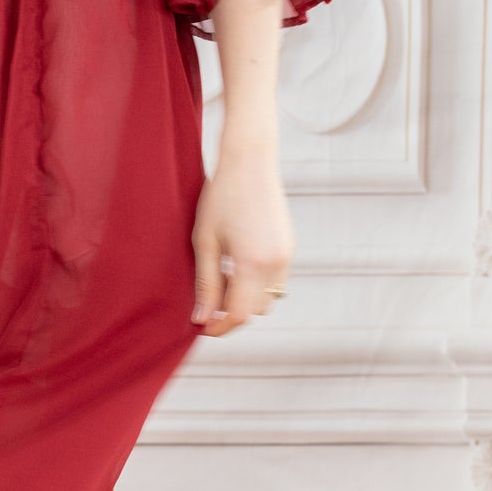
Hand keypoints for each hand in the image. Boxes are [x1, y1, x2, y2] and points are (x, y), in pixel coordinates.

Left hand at [191, 142, 292, 334]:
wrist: (250, 162)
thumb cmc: (220, 198)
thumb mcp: (205, 242)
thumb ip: (205, 284)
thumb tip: (201, 320)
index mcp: (251, 263)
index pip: (238, 314)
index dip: (219, 327)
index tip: (203, 328)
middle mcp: (275, 263)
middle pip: (255, 311)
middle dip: (232, 315)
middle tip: (206, 308)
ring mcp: (287, 255)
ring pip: (268, 299)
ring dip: (247, 301)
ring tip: (221, 283)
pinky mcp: (290, 247)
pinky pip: (276, 281)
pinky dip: (258, 285)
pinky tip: (237, 267)